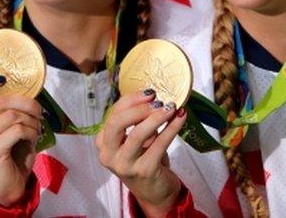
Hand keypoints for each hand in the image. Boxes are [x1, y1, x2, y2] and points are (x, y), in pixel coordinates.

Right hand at [0, 76, 42, 206]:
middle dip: (28, 104)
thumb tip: (32, 94)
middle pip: (3, 100)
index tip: (3, 79)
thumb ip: (16, 110)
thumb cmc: (14, 153)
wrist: (11, 184)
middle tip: (39, 114)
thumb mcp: (15, 127)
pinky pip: (17, 130)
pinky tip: (34, 139)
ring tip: (36, 130)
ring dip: (32, 121)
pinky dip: (31, 132)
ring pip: (13, 115)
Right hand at [96, 90, 186, 215]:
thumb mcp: (136, 139)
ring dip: (157, 117)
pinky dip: (172, 128)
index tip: (150, 93)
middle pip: (117, 123)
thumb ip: (138, 121)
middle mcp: (109, 155)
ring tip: (171, 107)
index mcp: (104, 143)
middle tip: (158, 101)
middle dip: (138, 108)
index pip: (113, 115)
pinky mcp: (144, 171)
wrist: (154, 192)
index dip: (131, 100)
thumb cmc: (144, 159)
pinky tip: (181, 118)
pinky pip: (159, 144)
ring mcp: (125, 165)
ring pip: (138, 134)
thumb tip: (154, 97)